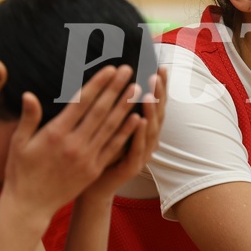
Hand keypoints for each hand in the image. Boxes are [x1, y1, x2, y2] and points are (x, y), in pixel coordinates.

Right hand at [3, 65, 142, 220]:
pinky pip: (114, 147)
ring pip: (111, 127)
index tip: (110, 69)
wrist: (30, 205)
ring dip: (126, 106)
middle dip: (116, 89)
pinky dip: (126, 132)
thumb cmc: (22, 171)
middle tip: (129, 71)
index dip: (98, 84)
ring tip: (138, 89)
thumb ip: (29, 118)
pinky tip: (138, 118)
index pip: (81, 103)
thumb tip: (29, 95)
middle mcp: (74, 143)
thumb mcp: (20, 143)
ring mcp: (87, 157)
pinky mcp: (94, 168)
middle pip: (100, 111)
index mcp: (55, 133)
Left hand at [82, 67, 167, 201]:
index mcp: (144, 127)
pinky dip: (140, 134)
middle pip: (158, 112)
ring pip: (151, 128)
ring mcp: (144, 153)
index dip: (159, 85)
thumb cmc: (97, 151)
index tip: (160, 65)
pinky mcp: (134, 166)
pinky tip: (140, 120)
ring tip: (149, 94)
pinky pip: (139, 147)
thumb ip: (115, 104)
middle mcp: (149, 138)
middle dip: (158, 93)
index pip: (155, 101)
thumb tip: (114, 75)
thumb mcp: (108, 124)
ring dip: (151, 111)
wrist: (90, 185)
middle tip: (156, 75)